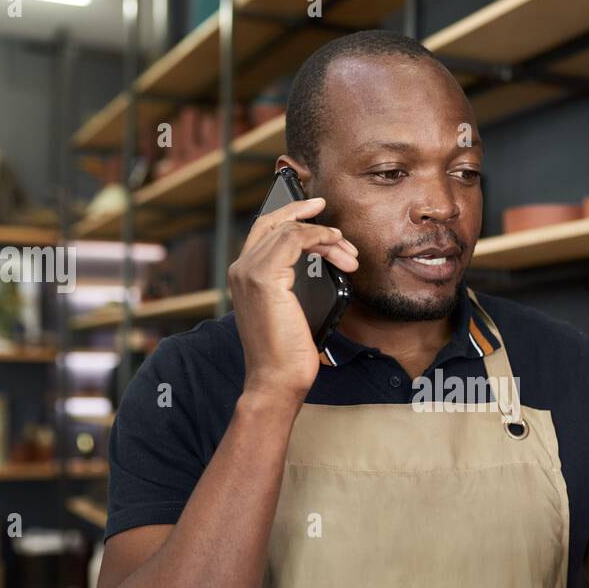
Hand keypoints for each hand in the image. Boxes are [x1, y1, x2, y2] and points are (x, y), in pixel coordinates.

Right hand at [228, 195, 358, 404]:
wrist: (276, 380)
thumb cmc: (286, 354)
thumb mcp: (290, 311)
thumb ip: (293, 284)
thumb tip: (321, 261)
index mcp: (244, 277)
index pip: (264, 232)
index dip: (288, 216)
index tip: (314, 211)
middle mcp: (240, 270)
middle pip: (272, 222)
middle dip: (301, 210)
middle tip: (325, 207)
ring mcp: (249, 272)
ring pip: (289, 230)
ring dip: (325, 237)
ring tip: (348, 255)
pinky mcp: (264, 277)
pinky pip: (294, 239)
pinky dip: (320, 239)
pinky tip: (338, 252)